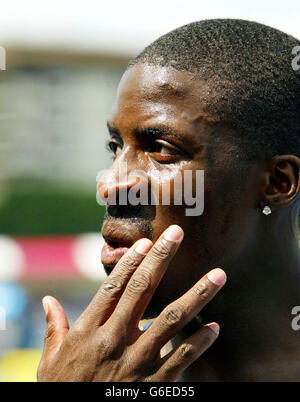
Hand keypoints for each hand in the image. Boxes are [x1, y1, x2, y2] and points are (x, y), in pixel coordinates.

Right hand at [37, 225, 225, 381]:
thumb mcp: (51, 361)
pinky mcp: (155, 385)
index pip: (113, 285)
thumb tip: (46, 301)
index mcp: (89, 330)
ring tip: (218, 275)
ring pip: (172, 319)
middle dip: (161, 258)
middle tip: (177, 234)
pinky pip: (182, 358)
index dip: (131, 261)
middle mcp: (114, 339)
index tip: (146, 242)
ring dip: (197, 294)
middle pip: (142, 289)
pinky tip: (215, 327)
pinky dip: (200, 342)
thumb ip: (52, 328)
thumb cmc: (64, 391)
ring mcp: (137, 361)